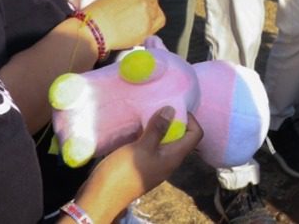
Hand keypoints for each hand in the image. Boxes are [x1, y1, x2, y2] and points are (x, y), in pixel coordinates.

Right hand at [75, 107, 203, 222]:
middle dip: (172, 119)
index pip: (195, 135)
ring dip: (158, 125)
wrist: (103, 195)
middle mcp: (167, 159)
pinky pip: (150, 144)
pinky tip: (136, 124)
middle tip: (158, 105)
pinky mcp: (141, 162)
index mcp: (173, 156)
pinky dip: (146, 133)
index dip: (189, 119)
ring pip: (163, 139)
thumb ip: (157, 129)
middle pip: (180, 136)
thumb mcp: (142, 148)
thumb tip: (172, 109)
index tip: (173, 107)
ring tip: (146, 110)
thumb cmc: (125, 172)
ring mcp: (154, 161)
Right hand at [82, 0, 163, 50]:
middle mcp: (145, 2)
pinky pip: (152, 30)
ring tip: (140, 23)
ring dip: (151, 18)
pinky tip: (138, 30)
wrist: (94, 29)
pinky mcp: (145, 33)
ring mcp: (147, 18)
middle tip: (139, 13)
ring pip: (157, 18)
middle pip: (154, 5)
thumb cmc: (97, 9)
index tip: (140, 1)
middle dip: (149, 7)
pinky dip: (147, 29)